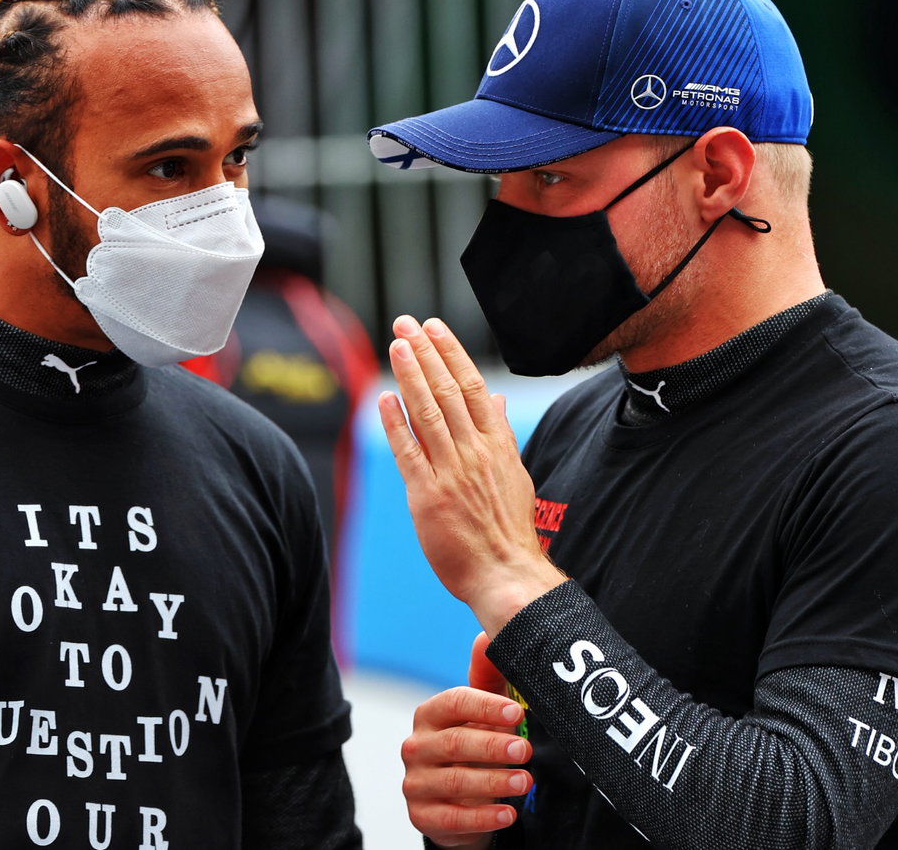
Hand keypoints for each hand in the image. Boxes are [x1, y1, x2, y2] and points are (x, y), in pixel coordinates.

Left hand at [379, 315, 565, 633]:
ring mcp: (451, 473)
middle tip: (405, 323)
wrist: (505, 574)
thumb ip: (500, 434)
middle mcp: (474, 453)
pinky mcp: (427, 497)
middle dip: (426, 353)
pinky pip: (408, 453)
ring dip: (410, 376)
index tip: (434, 327)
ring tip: (396, 346)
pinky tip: (384, 399)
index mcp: (497, 444)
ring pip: (428, 414)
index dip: (451, 353)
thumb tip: (496, 400)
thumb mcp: (513, 473)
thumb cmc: (508, 528)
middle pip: (447, 392)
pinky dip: (394, 424)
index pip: (473, 387)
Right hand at [402, 656, 533, 847]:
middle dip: (493, 746)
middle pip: (454, 743)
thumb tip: (485, 634)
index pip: (454, 703)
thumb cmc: (472, 749)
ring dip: (494, 782)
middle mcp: (416, 746)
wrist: (457, 802)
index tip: (517, 713)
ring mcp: (416, 783)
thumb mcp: (481, 715)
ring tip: (524, 781)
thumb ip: (486, 679)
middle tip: (524, 750)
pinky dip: (483, 817)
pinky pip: (452, 818)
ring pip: (455, 781)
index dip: (486, 707)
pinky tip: (507, 813)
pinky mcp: (422, 816)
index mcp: (430, 715)